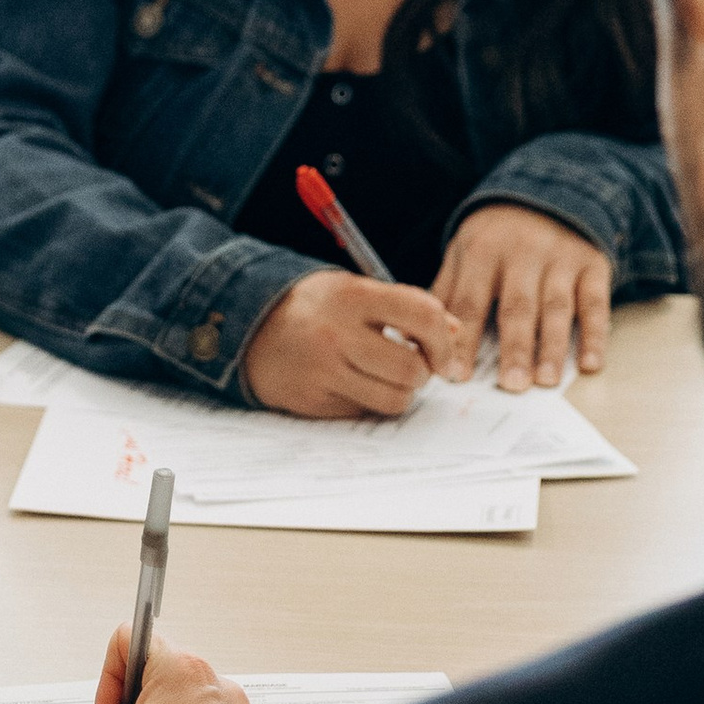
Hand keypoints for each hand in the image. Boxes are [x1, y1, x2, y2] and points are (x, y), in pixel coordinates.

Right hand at [240, 268, 455, 417]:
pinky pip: (364, 412)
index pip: (422, 314)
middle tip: (415, 367)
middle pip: (411, 368)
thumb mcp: (356, 291)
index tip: (441, 350)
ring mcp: (322, 370)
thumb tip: (454, 333)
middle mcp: (336, 333)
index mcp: (352, 295)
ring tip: (387, 377)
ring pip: (394, 399)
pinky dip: (369, 402)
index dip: (442, 338)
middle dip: (423, 372)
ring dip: (401, 392)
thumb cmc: (315, 308)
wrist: (249, 328)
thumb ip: (406, 306)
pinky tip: (355, 383)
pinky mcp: (313, 401)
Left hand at [434, 205, 610, 389]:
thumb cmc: (498, 235)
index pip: (469, 303)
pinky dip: (596, 335)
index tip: (456, 375)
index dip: (463, 341)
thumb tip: (418, 337)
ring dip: (552, 347)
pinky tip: (590, 364)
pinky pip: (596, 303)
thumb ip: (446, 293)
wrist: (550, 190)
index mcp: (483, 251)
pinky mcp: (593, 265)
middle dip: (514, 348)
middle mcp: (523, 253)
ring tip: (546, 381)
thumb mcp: (464, 250)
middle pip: (517, 307)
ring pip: (557, 308)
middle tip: (511, 386)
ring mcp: (561, 259)